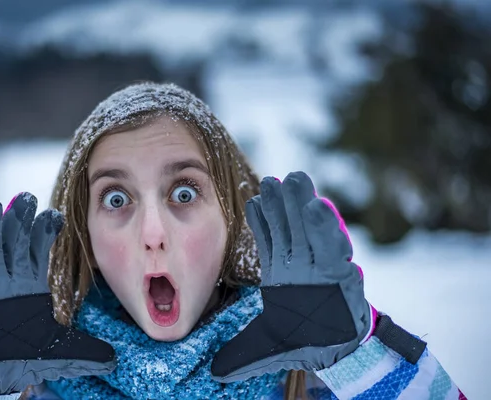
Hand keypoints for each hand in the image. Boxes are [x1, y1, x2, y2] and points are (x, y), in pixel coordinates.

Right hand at [0, 193, 115, 395]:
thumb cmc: (21, 357)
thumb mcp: (55, 353)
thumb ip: (83, 353)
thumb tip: (113, 360)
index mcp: (29, 283)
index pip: (37, 249)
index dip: (44, 230)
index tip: (54, 216)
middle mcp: (6, 278)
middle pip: (10, 240)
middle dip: (17, 218)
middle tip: (25, 199)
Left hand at [211, 172, 374, 381]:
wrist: (342, 354)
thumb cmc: (308, 341)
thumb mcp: (271, 347)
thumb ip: (245, 355)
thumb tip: (215, 372)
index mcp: (284, 275)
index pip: (272, 242)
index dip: (263, 220)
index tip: (255, 198)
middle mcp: (304, 267)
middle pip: (292, 230)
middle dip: (283, 204)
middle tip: (274, 179)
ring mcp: (324, 269)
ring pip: (312, 232)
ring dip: (303, 207)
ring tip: (295, 180)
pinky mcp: (345, 277)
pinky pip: (335, 249)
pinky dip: (327, 229)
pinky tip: (318, 208)